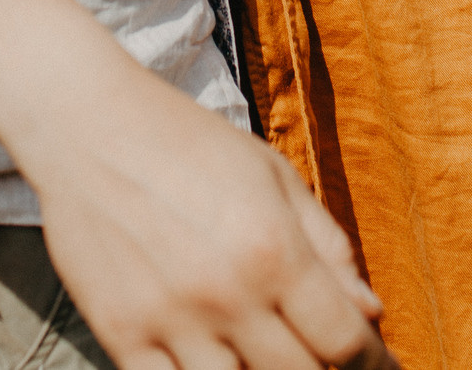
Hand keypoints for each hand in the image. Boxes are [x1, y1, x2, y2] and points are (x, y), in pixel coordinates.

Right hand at [19, 72, 394, 369]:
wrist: (89, 126)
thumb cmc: (191, 144)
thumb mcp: (274, 176)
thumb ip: (328, 246)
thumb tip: (371, 312)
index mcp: (275, 249)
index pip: (346, 341)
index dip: (375, 366)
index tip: (382, 368)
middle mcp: (227, 293)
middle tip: (326, 361)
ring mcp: (170, 320)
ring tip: (267, 357)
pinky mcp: (120, 334)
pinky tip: (214, 363)